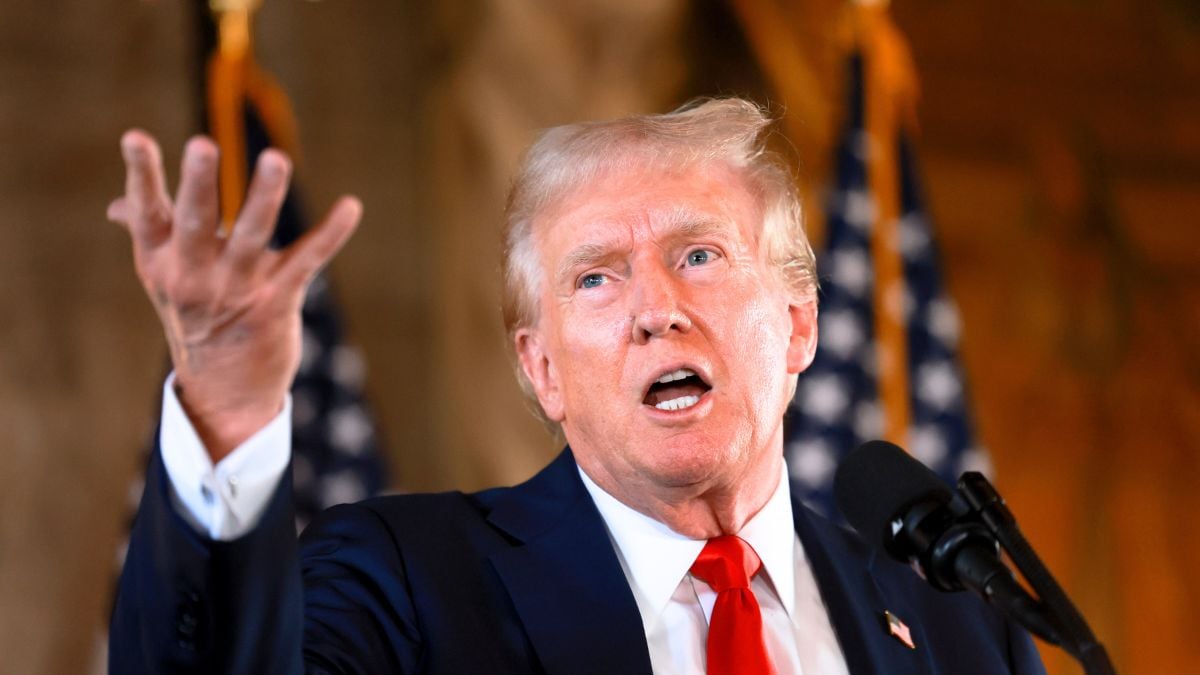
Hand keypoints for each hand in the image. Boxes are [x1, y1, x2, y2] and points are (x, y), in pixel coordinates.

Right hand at [108, 131, 360, 461]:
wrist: (224, 391)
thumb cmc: (195, 318)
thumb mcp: (164, 280)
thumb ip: (149, 235)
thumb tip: (116, 206)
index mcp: (161, 260)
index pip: (147, 212)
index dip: (141, 175)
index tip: (134, 137)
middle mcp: (195, 274)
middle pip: (196, 221)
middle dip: (200, 184)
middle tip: (203, 144)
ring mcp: (237, 288)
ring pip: (252, 235)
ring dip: (265, 196)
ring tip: (276, 159)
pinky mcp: (277, 301)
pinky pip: (307, 260)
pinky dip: (331, 233)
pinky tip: (351, 206)